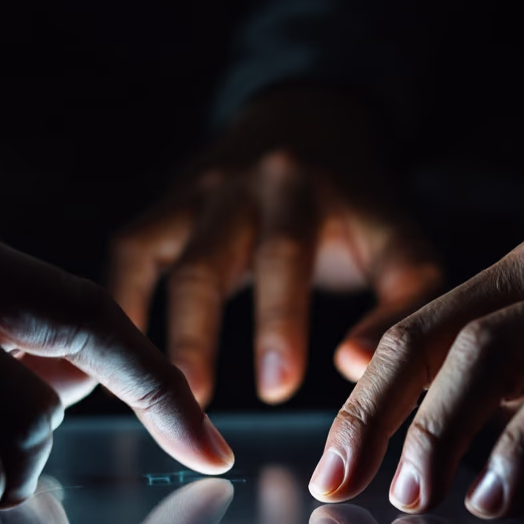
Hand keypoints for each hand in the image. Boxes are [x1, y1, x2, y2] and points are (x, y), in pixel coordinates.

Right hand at [108, 88, 442, 405]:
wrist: (307, 121)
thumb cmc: (355, 205)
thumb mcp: (397, 240)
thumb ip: (399, 302)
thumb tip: (353, 365)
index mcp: (307, 190)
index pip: (287, 255)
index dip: (280, 322)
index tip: (280, 388)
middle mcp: (246, 185)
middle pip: (214, 260)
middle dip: (202, 334)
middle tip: (202, 403)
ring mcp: (203, 192)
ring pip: (172, 263)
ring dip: (167, 331)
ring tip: (168, 396)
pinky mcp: (168, 203)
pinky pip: (132, 252)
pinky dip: (125, 301)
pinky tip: (125, 358)